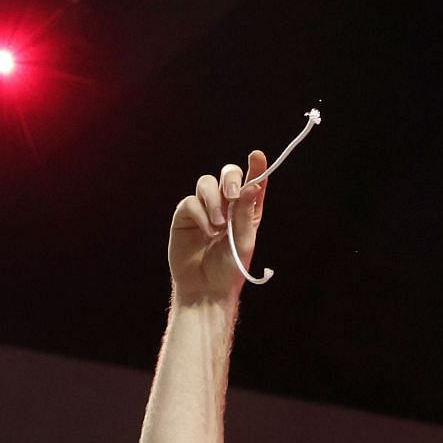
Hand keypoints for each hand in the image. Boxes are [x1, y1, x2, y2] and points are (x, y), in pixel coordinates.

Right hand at [169, 150, 268, 304]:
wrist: (205, 287)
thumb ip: (246, 213)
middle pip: (227, 175)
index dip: (255, 168)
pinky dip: (200, 214)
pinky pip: (191, 201)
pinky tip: (206, 231)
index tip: (257, 155)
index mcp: (247, 211)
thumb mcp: (243, 241)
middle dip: (230, 179)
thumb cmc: (229, 268)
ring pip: (206, 183)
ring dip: (213, 200)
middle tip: (232, 195)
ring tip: (218, 225)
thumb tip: (252, 187)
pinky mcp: (186, 214)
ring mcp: (205, 208)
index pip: (253, 184)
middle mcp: (227, 206)